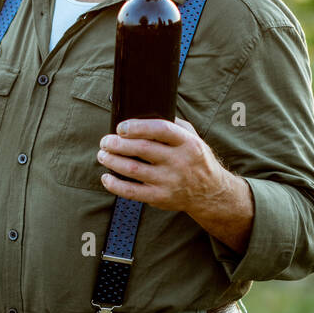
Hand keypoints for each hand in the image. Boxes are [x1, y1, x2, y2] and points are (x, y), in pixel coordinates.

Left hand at [97, 117, 219, 212]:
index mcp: (187, 143)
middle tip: (105, 141)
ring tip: (103, 155)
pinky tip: (107, 177)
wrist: (210, 192)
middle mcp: (178, 162)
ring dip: (112, 160)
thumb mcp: (193, 138)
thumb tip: (145, 115)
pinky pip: (131, 192)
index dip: (138, 127)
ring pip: (132, 169)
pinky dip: (114, 185)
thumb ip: (174, 125)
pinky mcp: (159, 197)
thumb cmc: (195, 160)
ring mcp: (169, 181)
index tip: (121, 127)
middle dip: (117, 143)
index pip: (161, 130)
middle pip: (142, 149)